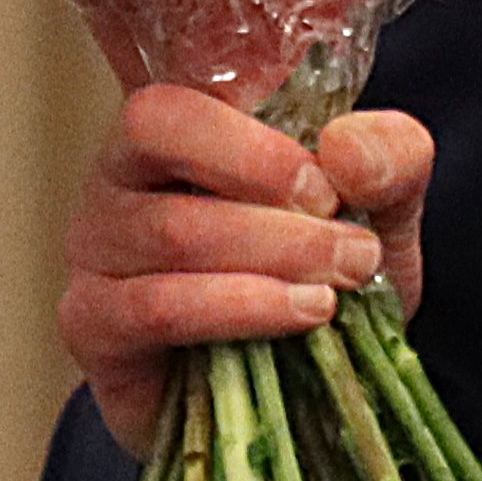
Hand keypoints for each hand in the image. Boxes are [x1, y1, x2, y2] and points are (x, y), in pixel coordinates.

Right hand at [59, 81, 434, 454]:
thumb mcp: (382, 209)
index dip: (257, 142)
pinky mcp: (91, 324)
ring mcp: (96, 251)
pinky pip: (157, 305)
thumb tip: (346, 145)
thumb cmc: (324, 276)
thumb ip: (390, 159)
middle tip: (355, 250)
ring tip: (339, 287)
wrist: (302, 386)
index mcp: (181, 129)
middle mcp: (119, 178)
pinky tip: (299, 316)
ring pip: (172, 230)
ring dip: (274, 258)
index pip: (176, 93)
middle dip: (278, 197)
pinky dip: (240, 308)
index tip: (331, 189)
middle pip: (168, 145)